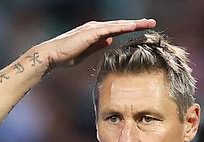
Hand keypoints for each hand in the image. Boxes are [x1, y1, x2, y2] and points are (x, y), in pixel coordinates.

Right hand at [33, 18, 156, 69]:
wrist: (52, 55)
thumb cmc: (65, 56)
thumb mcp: (86, 52)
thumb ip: (98, 46)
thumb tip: (110, 41)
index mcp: (94, 32)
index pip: (115, 30)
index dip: (128, 29)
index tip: (141, 30)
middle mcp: (96, 27)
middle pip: (120, 25)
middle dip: (136, 24)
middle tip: (151, 23)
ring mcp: (94, 28)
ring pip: (118, 25)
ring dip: (134, 24)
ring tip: (148, 23)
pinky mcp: (92, 32)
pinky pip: (112, 28)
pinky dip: (124, 27)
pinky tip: (134, 27)